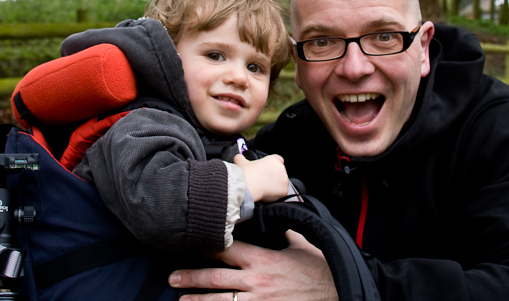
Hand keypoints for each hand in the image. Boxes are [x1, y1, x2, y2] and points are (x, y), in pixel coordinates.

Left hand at [169, 230, 337, 300]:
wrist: (335, 291)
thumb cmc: (318, 270)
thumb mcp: (300, 246)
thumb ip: (284, 233)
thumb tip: (277, 217)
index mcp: (263, 259)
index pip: (228, 251)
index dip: (207, 248)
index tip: (192, 246)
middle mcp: (257, 281)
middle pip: (216, 278)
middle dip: (192, 277)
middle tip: (173, 277)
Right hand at [233, 153, 289, 202]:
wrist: (248, 185)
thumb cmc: (245, 173)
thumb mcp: (241, 162)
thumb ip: (241, 158)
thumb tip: (238, 158)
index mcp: (273, 160)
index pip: (278, 159)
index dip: (273, 166)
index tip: (268, 170)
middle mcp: (281, 168)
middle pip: (280, 173)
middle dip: (274, 178)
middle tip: (263, 182)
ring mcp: (284, 179)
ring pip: (281, 184)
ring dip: (275, 187)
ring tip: (264, 189)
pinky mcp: (284, 190)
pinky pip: (281, 194)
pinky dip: (276, 196)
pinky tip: (267, 196)